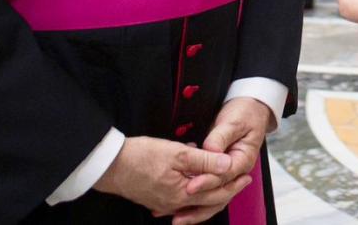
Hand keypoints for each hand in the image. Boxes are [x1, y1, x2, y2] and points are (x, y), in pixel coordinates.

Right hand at [93, 136, 232, 216]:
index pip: (217, 194)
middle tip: (242, 180)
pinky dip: (194, 192)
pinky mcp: (157, 199)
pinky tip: (196, 181)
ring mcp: (165, 203)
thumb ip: (205, 160)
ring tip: (223, 181)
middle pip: (208, 201)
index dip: (233, 184)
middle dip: (227, 190)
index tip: (246, 175)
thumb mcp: (178, 153)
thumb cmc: (142, 157)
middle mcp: (176, 204)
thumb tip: (228, 165)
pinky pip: (182, 199)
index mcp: (184, 194)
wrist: (111, 166)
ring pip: (196, 201)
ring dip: (211, 191)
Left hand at [168, 98, 271, 222]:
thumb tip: (209, 151)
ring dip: (194, 209)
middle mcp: (236, 171)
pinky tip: (178, 204)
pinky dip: (194, 198)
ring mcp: (227, 173)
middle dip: (197, 205)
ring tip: (175, 218)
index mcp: (243, 160)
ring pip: (212, 197)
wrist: (251, 108)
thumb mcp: (233, 122)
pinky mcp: (218, 170)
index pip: (223, 176)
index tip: (190, 186)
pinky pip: (207, 188)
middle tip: (178, 214)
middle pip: (218, 194)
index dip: (206, 182)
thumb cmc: (244, 112)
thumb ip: (220, 137)